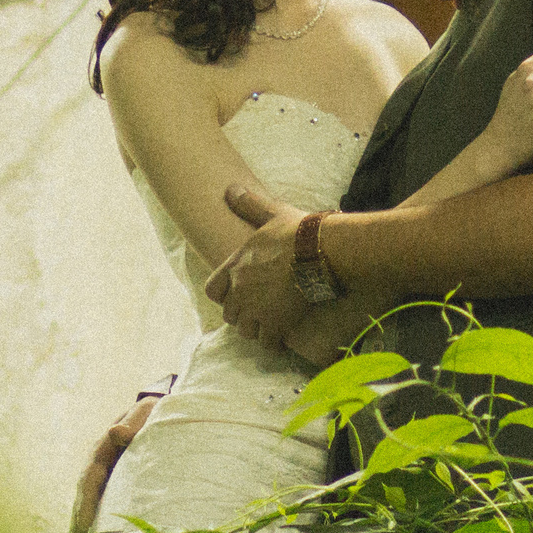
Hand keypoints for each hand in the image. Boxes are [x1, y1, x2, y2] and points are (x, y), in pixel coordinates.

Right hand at [70, 394, 160, 532]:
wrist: (153, 411)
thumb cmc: (150, 413)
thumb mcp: (143, 413)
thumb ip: (132, 422)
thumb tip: (116, 432)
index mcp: (103, 449)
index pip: (90, 477)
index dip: (86, 500)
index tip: (83, 523)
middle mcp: (98, 464)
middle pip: (85, 494)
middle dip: (80, 519)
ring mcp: (104, 474)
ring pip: (89, 501)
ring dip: (83, 524)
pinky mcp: (113, 481)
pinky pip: (101, 502)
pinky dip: (94, 520)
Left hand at [203, 184, 309, 345]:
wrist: (320, 251)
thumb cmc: (297, 231)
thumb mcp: (271, 214)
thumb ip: (249, 204)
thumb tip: (231, 189)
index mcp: (236, 265)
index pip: (212, 290)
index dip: (223, 294)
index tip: (237, 293)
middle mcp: (241, 290)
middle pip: (229, 314)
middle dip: (242, 314)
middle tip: (258, 310)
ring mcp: (256, 309)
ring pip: (246, 330)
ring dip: (256, 329)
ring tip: (270, 324)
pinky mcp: (276, 323)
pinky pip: (268, 343)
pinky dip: (275, 342)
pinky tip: (284, 336)